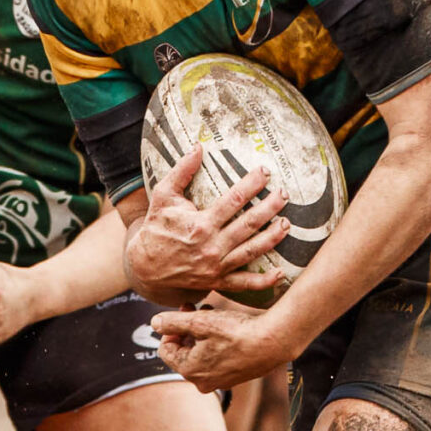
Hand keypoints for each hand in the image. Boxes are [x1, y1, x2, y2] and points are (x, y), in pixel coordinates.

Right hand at [124, 145, 289, 302]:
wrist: (143, 267)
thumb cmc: (155, 228)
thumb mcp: (162, 196)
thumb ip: (181, 172)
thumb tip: (198, 147)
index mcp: (201, 223)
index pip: (235, 199)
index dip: (253, 184)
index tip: (265, 172)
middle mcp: (212, 245)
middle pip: (250, 224)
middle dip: (271, 207)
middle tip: (284, 195)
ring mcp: (216, 266)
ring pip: (252, 250)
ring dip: (273, 237)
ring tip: (287, 224)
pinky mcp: (217, 281)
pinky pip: (244, 284)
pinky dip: (263, 281)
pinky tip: (280, 273)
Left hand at [153, 298, 296, 393]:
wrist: (275, 342)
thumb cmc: (236, 332)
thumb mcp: (199, 322)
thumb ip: (172, 322)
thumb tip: (154, 323)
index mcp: (189, 371)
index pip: (166, 349)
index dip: (170, 328)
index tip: (182, 312)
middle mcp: (203, 382)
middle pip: (183, 351)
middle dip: (186, 328)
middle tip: (195, 308)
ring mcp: (220, 381)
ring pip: (201, 353)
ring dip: (201, 332)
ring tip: (211, 313)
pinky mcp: (235, 376)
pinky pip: (217, 358)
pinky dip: (216, 342)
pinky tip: (226, 326)